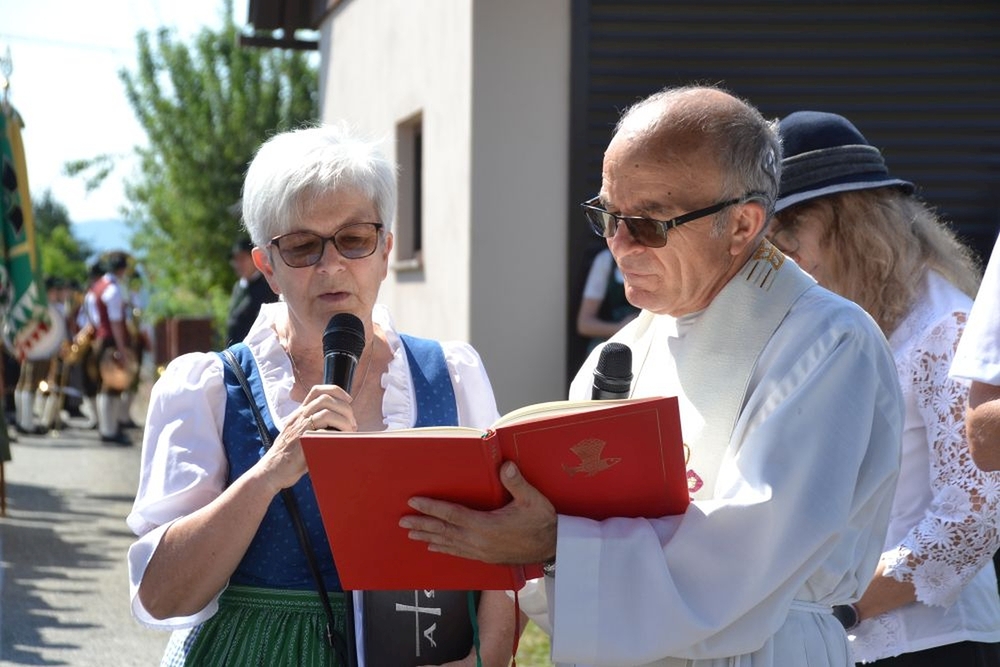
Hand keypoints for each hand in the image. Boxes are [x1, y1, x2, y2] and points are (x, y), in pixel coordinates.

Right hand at [255, 384, 356, 492]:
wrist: (271, 471)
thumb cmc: (289, 455)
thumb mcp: (300, 432)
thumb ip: (315, 425)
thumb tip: (340, 424)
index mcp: (300, 413)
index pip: (317, 390)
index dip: (336, 391)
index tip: (348, 399)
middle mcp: (299, 417)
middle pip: (326, 399)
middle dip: (345, 409)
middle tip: (352, 423)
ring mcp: (299, 429)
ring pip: (326, 414)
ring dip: (343, 422)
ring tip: (349, 432)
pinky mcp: (301, 443)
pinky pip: (322, 434)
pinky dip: (335, 436)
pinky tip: (340, 443)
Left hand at [401, 462, 556, 564]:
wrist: (553, 548)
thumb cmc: (543, 521)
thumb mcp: (533, 499)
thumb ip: (517, 483)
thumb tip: (505, 465)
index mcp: (487, 526)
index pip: (453, 515)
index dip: (432, 508)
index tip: (414, 502)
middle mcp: (479, 541)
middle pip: (444, 531)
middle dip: (422, 524)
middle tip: (402, 521)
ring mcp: (481, 552)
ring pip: (448, 544)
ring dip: (428, 537)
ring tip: (411, 533)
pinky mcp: (485, 558)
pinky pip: (458, 553)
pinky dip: (443, 548)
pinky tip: (433, 547)